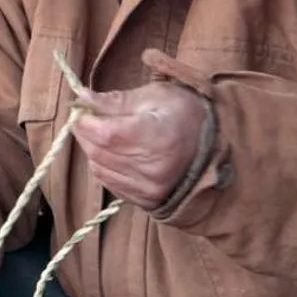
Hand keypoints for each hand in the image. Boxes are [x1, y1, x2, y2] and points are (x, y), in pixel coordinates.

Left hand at [71, 82, 209, 208]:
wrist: (216, 149)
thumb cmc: (186, 115)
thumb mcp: (156, 96)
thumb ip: (116, 100)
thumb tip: (82, 97)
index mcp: (157, 137)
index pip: (105, 134)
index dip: (85, 122)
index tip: (81, 110)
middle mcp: (152, 168)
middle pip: (98, 151)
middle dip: (85, 133)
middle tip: (88, 118)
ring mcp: (148, 188)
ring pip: (99, 168)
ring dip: (93, 149)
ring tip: (103, 133)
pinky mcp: (145, 200)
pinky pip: (109, 182)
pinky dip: (103, 165)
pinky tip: (114, 152)